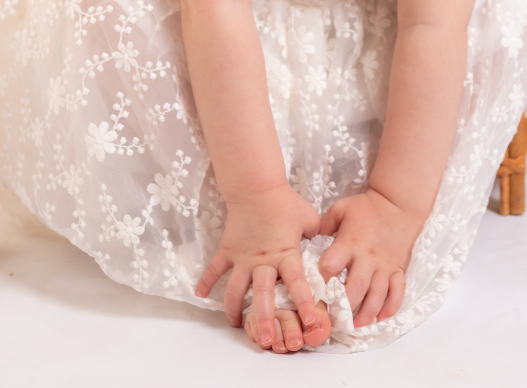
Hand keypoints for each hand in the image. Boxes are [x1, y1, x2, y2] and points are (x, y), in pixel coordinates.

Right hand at [196, 183, 322, 348]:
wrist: (256, 186)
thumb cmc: (285, 201)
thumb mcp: (309, 218)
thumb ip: (317, 237)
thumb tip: (326, 248)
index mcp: (285, 253)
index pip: (297, 282)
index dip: (305, 302)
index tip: (312, 322)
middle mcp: (263, 260)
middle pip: (262, 293)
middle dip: (265, 318)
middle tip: (268, 340)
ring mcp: (242, 257)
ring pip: (235, 288)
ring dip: (234, 309)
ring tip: (236, 326)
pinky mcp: (228, 250)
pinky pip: (215, 268)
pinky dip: (206, 281)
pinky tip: (200, 295)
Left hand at [318, 189, 419, 326]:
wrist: (398, 204)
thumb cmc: (366, 207)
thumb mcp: (341, 209)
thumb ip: (325, 224)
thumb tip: (312, 239)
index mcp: (350, 243)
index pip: (331, 265)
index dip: (322, 278)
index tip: (315, 289)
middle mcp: (367, 258)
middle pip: (355, 288)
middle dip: (344, 307)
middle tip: (334, 319)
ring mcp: (384, 266)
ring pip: (376, 296)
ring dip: (366, 314)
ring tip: (355, 325)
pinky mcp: (398, 270)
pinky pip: (397, 293)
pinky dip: (390, 308)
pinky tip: (381, 318)